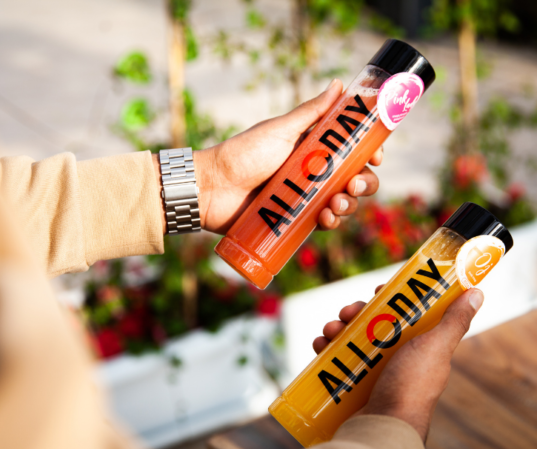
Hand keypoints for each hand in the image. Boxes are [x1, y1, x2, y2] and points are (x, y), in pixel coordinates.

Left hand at [193, 79, 382, 234]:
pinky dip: (332, 222)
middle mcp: (314, 173)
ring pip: (343, 203)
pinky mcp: (295, 221)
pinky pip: (323, 223)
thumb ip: (310, 113)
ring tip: (336, 205)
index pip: (352, 151)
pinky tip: (327, 219)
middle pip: (354, 179)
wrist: (212, 188)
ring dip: (350, 205)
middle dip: (364, 183)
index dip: (369, 154)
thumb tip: (338, 84)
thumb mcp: (279, 130)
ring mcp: (305, 198)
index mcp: (314, 149)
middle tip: (354, 184)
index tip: (376, 156)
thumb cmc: (243, 154)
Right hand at [313, 285, 484, 441]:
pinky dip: (326, 348)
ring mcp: (372, 372)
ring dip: (337, 328)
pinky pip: (335, 359)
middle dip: (356, 312)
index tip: (378, 290)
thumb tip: (477, 291)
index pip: (404, 314)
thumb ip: (454, 320)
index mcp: (418, 348)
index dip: (389, 298)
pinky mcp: (352, 383)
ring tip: (329, 330)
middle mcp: (396, 359)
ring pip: (351, 338)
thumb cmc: (412, 387)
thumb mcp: (435, 347)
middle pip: (372, 324)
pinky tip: (320, 345)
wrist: (383, 426)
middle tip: (345, 312)